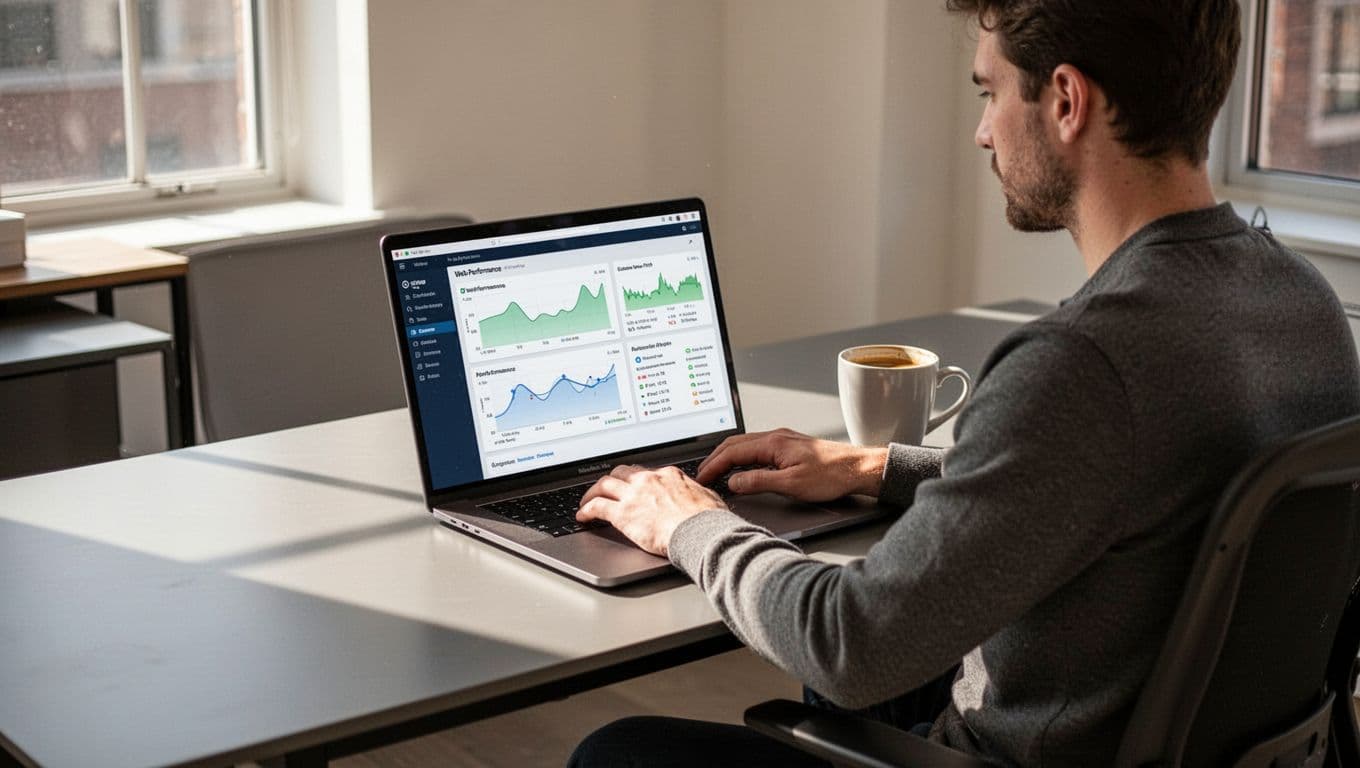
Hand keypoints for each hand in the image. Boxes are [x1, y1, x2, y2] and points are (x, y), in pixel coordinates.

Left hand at [576, 464, 726, 556]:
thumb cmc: (708, 519)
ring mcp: (633, 495)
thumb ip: (697, 494)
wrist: (701, 531)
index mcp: (668, 475)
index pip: (645, 472)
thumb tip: (701, 497)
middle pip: (621, 472)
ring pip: (604, 484)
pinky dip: (586, 510)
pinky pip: (597, 506)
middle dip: (610, 480)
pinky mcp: (623, 513)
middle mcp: (648, 480)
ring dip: (592, 492)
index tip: (631, 484)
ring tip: (586, 501)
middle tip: (605, 488)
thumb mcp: (707, 497)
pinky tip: (582, 516)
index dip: (635, 479)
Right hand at [695, 428, 887, 501]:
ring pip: (745, 444)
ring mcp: (783, 439)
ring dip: (727, 457)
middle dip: (714, 458)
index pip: (732, 452)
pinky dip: (741, 457)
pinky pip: (756, 447)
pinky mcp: (789, 446)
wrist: (858, 468)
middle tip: (702, 475)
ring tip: (716, 472)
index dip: (713, 465)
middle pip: (734, 444)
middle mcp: (776, 436)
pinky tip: (741, 467)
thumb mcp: (792, 485)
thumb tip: (734, 482)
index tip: (702, 478)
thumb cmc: (832, 475)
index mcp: (773, 443)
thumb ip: (759, 482)